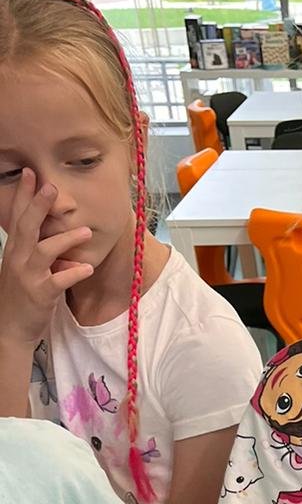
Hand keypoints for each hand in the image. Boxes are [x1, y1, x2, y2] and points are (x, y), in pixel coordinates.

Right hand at [0, 170, 93, 349]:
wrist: (10, 329)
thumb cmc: (21, 298)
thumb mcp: (26, 271)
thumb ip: (41, 255)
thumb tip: (62, 243)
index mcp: (14, 251)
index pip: (18, 218)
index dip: (24, 196)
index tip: (30, 174)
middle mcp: (17, 259)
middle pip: (27, 226)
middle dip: (38, 204)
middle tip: (51, 185)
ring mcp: (28, 276)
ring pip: (45, 250)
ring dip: (66, 239)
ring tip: (86, 231)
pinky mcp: (40, 294)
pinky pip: (59, 280)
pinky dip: (74, 272)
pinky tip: (88, 267)